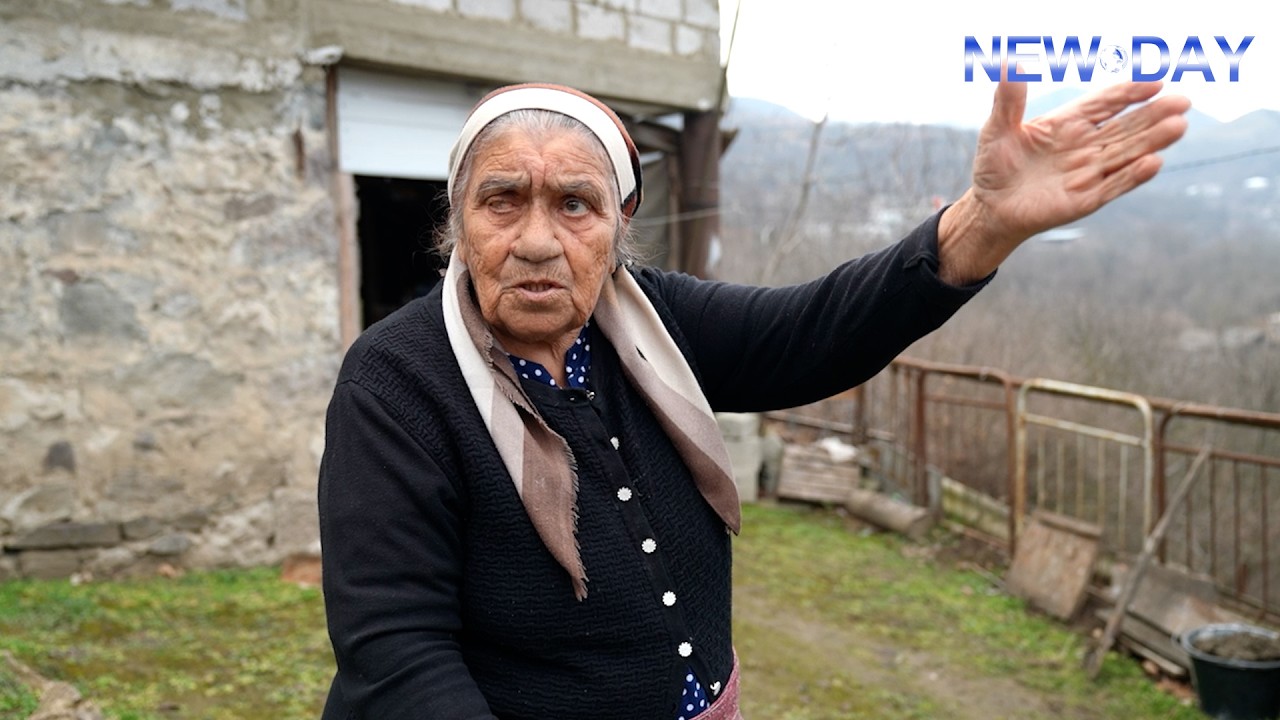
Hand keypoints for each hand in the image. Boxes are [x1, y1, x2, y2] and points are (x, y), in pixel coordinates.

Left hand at [937, 71, 1190, 284]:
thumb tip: (1010, 60)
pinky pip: (1113, 185)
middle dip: (1153, 114)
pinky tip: (1154, 162)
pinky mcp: (1085, 199)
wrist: (990, 207)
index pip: (1105, 103)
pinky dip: (1132, 175)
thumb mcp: (997, 128)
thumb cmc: (994, 165)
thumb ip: (1009, 98)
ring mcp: (1088, 172)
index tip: (1155, 81)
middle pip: (1126, 126)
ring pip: (1127, 153)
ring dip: (1152, 141)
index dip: (1129, 92)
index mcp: (1069, 123)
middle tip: (1182, 102)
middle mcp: (1086, 145)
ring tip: (1178, 126)